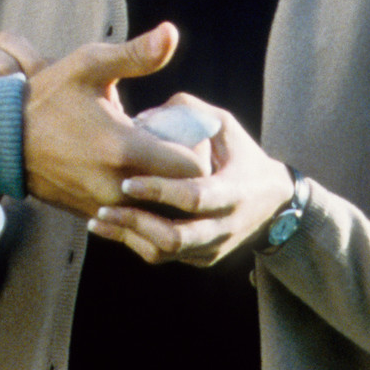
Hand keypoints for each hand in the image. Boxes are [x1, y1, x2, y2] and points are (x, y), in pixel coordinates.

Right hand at [18, 24, 209, 219]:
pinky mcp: (90, 215)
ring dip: (161, 189)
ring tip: (151, 163)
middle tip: (173, 148)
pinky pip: (131, 218)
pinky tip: (128, 173)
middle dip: (184, 172)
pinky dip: (138, 200)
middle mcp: (117, 185)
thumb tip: (172, 32)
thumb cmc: (46, 97)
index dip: (198, 150)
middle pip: (180, 194)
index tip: (185, 133)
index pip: (194, 168)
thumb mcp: (89, 66)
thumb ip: (136, 54)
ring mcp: (103, 205)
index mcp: (124, 148)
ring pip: (157, 211)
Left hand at [89, 95, 293, 264]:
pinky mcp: (202, 258)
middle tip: (103, 208)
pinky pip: (164, 258)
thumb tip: (146, 113)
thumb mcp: (225, 126)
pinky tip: (110, 228)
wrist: (273, 202)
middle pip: (176, 238)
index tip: (128, 182)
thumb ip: (190, 111)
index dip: (160, 192)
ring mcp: (213, 247)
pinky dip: (135, 243)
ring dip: (128, 237)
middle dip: (136, 223)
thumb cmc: (241, 154)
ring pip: (165, 253)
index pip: (194, 198)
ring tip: (97, 220)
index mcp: (234, 192)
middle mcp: (225, 226)